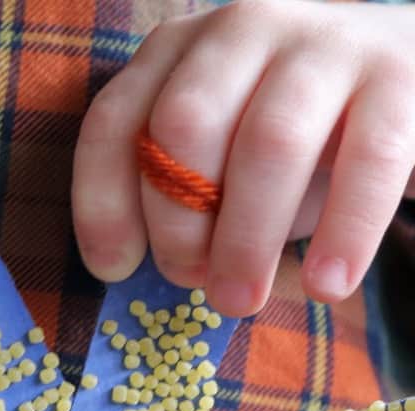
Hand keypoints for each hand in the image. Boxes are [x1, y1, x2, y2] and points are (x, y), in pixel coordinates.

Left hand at [72, 0, 414, 316]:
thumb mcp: (214, 163)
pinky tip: (326, 286)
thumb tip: (155, 269)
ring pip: (269, 143)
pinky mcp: (399, 74)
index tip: (115, 270)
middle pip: (184, 127)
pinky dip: (344, 233)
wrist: (403, 85)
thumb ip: (174, 198)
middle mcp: (242, 30)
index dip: (104, 203)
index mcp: (178, 52)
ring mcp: (323, 43)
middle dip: (179, 223)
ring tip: (239, 301)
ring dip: (246, 240)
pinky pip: (369, 159)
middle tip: (196, 282)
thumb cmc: (286, 142)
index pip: (115, 121)